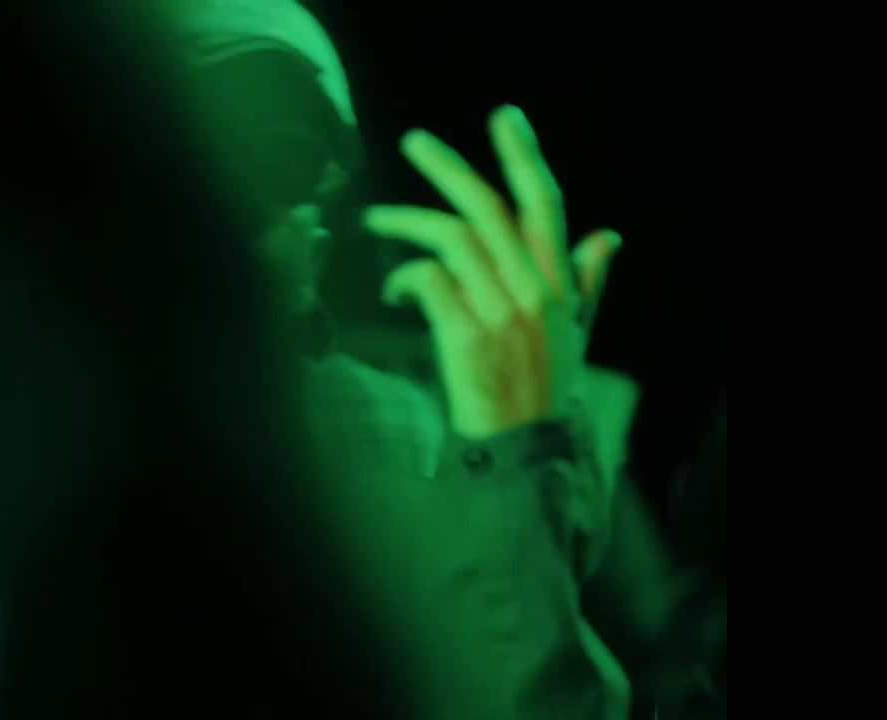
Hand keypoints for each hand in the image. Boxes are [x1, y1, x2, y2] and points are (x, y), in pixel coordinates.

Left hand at [363, 106, 619, 438]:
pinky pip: (428, 280)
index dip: (524, 156)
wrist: (523, 442)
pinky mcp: (465, 335)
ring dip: (406, 222)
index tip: (504, 117)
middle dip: (447, 167)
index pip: (544, 204)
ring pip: (451, 238)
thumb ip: (589, 281)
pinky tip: (392, 290)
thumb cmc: (545, 385)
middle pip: (487, 208)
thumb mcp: (577, 332)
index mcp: (556, 282)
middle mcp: (531, 289)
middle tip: (413, 140)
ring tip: (374, 221)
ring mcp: (499, 310)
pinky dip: (403, 277)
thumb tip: (609, 237)